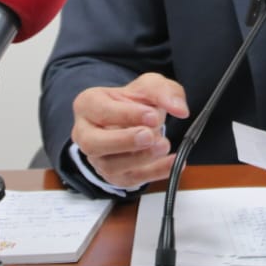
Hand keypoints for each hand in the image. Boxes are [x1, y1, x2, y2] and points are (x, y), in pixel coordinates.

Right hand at [71, 72, 189, 189]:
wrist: (138, 119)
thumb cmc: (136, 101)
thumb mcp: (150, 85)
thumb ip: (164, 92)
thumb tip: (179, 109)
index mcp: (89, 104)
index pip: (100, 111)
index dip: (126, 114)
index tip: (152, 115)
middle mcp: (86, 133)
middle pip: (93, 143)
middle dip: (123, 141)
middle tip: (150, 135)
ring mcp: (98, 158)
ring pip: (110, 166)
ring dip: (140, 158)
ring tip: (163, 146)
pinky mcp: (115, 176)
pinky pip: (131, 179)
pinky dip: (154, 173)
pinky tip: (173, 162)